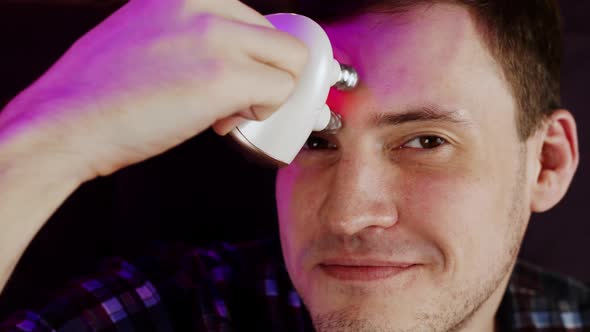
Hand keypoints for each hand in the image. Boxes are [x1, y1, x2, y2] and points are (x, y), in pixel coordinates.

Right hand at [0, 0, 306, 180]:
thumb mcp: (146, 35)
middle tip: (233, 102)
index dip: (252, 57)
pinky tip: (223, 122)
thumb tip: (234, 56)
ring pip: (291, 62)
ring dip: (269, 94)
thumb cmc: (102, 92)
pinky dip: (263, 113)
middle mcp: (203, 4)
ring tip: (226, 112)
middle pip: (280, 40)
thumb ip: (190, 35)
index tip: (238, 81)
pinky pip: (281, 92)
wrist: (66, 122)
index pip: (255, 21)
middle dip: (266, 76)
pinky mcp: (223, 77)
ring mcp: (215, 37)